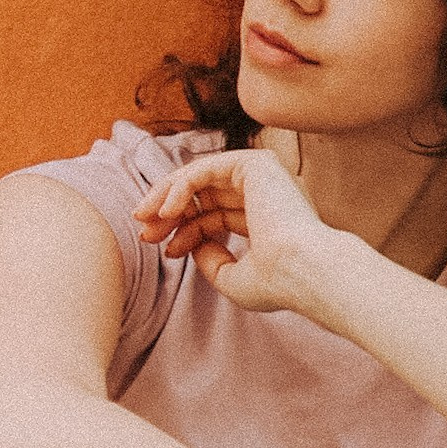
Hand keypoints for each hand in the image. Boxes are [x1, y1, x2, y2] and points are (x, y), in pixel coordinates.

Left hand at [131, 146, 347, 315]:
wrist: (302, 272)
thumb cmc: (278, 283)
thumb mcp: (234, 278)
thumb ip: (212, 261)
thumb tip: (190, 246)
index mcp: (266, 217)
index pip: (216, 216)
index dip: (187, 231)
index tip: (166, 251)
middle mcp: (266, 192)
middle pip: (204, 195)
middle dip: (170, 212)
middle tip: (144, 231)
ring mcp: (262, 175)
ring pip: (200, 177)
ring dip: (168, 196)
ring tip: (145, 218)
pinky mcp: (255, 164)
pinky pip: (204, 169)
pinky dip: (180, 187)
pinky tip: (167, 210)